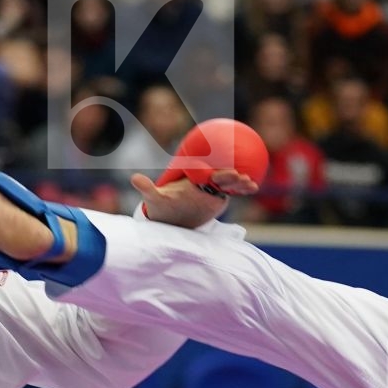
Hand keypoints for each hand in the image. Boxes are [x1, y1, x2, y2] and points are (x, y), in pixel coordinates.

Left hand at [132, 168, 258, 227]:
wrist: (171, 216)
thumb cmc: (163, 205)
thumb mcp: (155, 198)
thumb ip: (147, 188)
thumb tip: (134, 178)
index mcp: (191, 180)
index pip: (203, 174)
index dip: (210, 172)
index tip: (218, 172)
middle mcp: (204, 182)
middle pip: (219, 177)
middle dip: (229, 176)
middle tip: (238, 176)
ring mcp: (213, 190)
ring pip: (229, 184)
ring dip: (240, 183)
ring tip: (251, 184)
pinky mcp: (219, 198)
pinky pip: (233, 192)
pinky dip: (242, 189)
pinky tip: (254, 187)